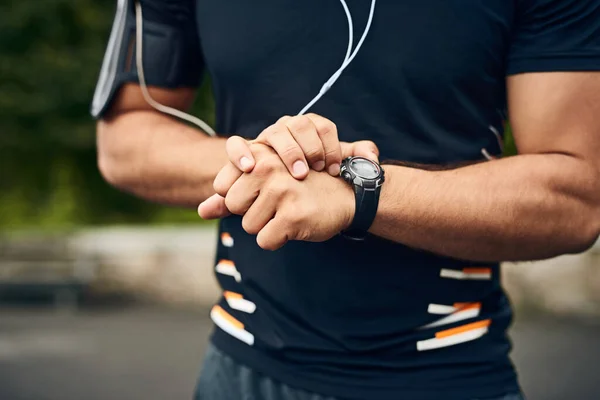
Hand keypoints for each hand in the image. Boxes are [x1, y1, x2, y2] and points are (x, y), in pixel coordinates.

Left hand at [198, 143, 354, 250]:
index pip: (222, 188)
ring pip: (249, 226)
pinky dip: (279, 240)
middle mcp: (268, 167)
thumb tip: (201, 210)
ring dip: (268, 227)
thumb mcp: (265, 185)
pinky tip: (296, 225)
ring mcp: (280, 191)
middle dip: (253, 213)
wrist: (344, 196)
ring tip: (289, 212)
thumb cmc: (299, 190)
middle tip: (279, 203)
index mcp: (259, 154)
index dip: (240, 198)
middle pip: (234, 207)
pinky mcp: (292, 215)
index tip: (262, 192)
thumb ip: (230, 197)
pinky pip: (266, 241)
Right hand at [224, 114, 378, 179]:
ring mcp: (266, 138)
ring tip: (297, 173)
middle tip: (316, 170)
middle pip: (299, 125)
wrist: (286, 186)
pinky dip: (241, 153)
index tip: (333, 169)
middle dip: (310, 148)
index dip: (330, 147)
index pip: (323, 126)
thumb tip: (373, 157)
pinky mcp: (245, 151)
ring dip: (287, 152)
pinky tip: (250, 167)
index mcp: (311, 127)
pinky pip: (237, 144)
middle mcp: (288, 128)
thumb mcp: (336, 166)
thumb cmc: (315, 177)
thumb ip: (357, 158)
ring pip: (275, 133)